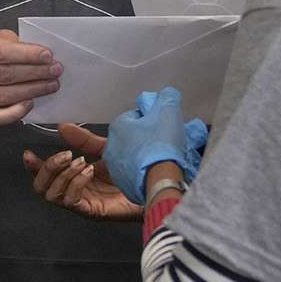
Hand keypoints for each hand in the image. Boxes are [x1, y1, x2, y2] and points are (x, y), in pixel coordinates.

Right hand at [0, 29, 62, 125]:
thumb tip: (41, 55)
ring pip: (5, 96)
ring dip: (32, 91)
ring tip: (51, 85)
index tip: (48, 56)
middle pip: (6, 75)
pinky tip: (31, 103)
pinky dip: (16, 112)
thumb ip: (13, 44)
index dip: (27, 55)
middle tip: (56, 72)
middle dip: (36, 73)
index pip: (1, 53)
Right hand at [23, 124, 141, 220]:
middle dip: (47, 168)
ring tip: (82, 161)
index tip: (29, 154)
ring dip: (63, 174)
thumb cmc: (133, 171)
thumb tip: (62, 127)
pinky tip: (90, 171)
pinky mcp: (92, 212)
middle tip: (66, 155)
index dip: (34, 167)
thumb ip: (84, 141)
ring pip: (52, 195)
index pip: (45, 177)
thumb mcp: (106, 150)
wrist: (156, 184)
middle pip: (41, 188)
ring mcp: (83, 204)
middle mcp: (74, 194)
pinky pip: (71, 200)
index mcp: (74, 180)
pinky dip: (75, 183)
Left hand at [103, 87, 206, 204]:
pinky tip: (159, 171)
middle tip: (165, 141)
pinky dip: (147, 172)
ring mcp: (116, 169)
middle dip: (148, 137)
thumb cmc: (162, 144)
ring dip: (147, 155)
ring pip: (134, 156)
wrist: (162, 179)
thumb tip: (167, 95)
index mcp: (117, 127)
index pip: (135, 116)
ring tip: (164, 157)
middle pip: (133, 137)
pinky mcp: (125, 186)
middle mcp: (111, 148)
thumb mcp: (168, 110)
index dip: (152, 119)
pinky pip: (137, 175)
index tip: (163, 125)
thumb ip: (167, 97)